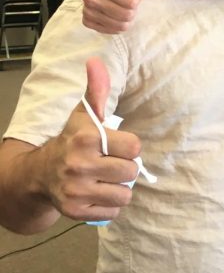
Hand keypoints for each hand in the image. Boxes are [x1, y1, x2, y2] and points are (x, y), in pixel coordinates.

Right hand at [39, 58, 140, 222]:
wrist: (40, 173)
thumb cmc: (71, 140)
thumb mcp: (83, 115)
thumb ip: (96, 89)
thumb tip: (95, 60)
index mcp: (87, 138)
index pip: (135, 147)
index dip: (128, 147)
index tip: (114, 146)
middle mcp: (80, 165)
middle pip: (131, 172)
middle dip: (124, 168)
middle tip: (108, 164)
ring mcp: (77, 191)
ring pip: (124, 194)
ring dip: (118, 188)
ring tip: (103, 179)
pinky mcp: (76, 212)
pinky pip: (113, 211)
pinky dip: (109, 204)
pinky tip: (96, 192)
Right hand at [83, 0, 144, 32]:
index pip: (132, 1)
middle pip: (126, 14)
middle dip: (132, 7)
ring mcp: (87, 9)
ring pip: (120, 25)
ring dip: (125, 17)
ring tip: (121, 3)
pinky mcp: (87, 21)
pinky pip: (110, 30)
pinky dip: (115, 24)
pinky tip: (114, 12)